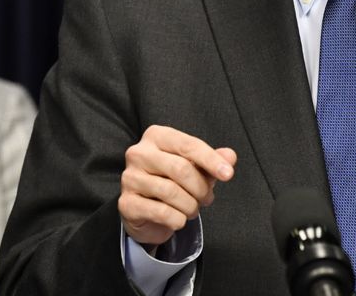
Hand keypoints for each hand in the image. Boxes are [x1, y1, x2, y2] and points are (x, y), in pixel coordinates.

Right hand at [119, 125, 237, 246]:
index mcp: (156, 136)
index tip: (229, 174)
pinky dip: (178, 219)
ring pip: (171, 192)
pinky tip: (179, 220)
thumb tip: (230, 157)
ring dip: (190, 206)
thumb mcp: (196, 168)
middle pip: (181, 169)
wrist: (146, 211)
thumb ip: (213, 161)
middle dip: (201, 188)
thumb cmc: (172, 181)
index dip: (211, 160)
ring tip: (193, 209)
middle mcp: (138, 153)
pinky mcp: (126, 203)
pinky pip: (161, 212)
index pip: (188, 145)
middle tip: (207, 199)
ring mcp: (130, 178)